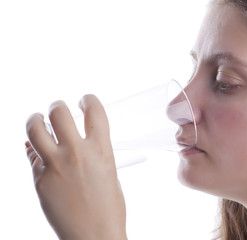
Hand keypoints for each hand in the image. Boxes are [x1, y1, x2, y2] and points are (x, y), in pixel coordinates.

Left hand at [25, 94, 126, 239]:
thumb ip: (93, 154)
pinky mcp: (40, 180)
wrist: (94, 235)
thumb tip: (71, 140)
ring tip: (37, 120)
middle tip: (58, 108)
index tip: (84, 99)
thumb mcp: (108, 174)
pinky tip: (39, 153)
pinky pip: (32, 157)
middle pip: (59, 112)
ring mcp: (55, 166)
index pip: (94, 111)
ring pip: (34, 129)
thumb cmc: (108, 208)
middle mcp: (77, 154)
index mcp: (101, 151)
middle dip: (57, 106)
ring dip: (35, 120)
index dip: (88, 99)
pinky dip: (35, 151)